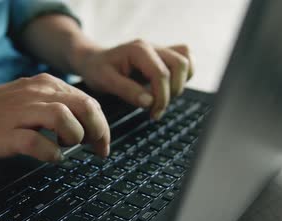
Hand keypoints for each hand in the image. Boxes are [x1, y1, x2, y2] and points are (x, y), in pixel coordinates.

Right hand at [0, 74, 109, 161]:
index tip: (102, 142)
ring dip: (74, 137)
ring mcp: (22, 112)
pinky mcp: (9, 133)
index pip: (88, 101)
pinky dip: (51, 153)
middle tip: (97, 149)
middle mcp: (37, 93)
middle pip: (84, 106)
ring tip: (66, 147)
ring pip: (65, 118)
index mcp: (46, 85)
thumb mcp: (31, 97)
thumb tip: (87, 125)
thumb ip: (58, 105)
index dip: (102, 125)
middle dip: (98, 131)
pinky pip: (39, 142)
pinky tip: (50, 157)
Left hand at [72, 40, 193, 119]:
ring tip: (162, 98)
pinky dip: (183, 77)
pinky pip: (186, 60)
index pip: (161, 73)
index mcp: (138, 50)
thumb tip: (149, 103)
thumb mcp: (105, 82)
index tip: (152, 113)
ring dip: (179, 84)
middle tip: (156, 107)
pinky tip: (167, 89)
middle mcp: (153, 47)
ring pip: (186, 61)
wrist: (94, 61)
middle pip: (180, 65)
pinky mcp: (164, 57)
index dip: (161, 97)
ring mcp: (160, 50)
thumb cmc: (98, 70)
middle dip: (172, 91)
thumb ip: (127, 91)